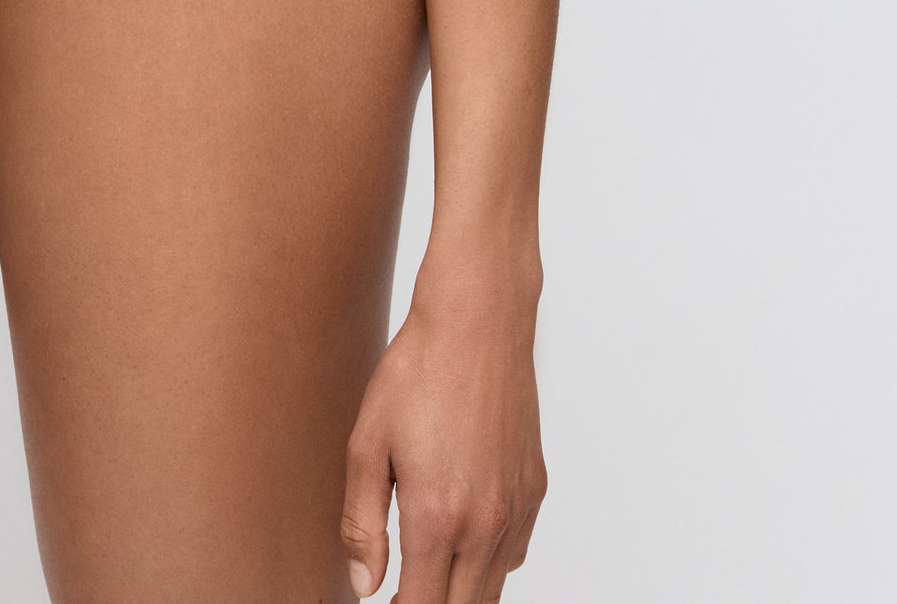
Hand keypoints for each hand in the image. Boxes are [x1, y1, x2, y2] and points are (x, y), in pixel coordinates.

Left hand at [340, 269, 545, 600]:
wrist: (477, 321)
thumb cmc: (418, 372)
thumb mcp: (367, 444)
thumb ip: (362, 524)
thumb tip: (363, 585)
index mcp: (437, 517)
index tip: (384, 601)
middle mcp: (485, 523)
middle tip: (401, 589)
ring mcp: (516, 509)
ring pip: (493, 588)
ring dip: (460, 590)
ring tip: (427, 571)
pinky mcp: (534, 490)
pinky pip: (514, 553)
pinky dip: (489, 562)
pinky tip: (463, 538)